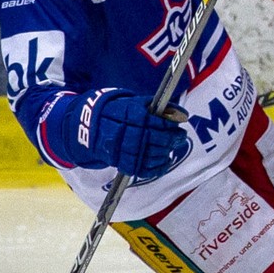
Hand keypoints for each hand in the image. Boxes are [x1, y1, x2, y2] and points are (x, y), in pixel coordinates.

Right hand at [66, 89, 188, 179]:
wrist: (91, 126)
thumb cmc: (119, 112)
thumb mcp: (137, 102)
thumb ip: (159, 107)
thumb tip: (182, 113)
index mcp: (131, 116)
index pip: (158, 122)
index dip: (172, 124)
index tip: (180, 123)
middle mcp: (127, 134)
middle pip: (157, 140)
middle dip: (173, 139)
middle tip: (181, 136)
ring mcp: (123, 151)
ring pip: (152, 155)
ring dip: (167, 152)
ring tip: (173, 146)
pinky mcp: (122, 164)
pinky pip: (144, 170)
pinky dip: (158, 168)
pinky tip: (165, 160)